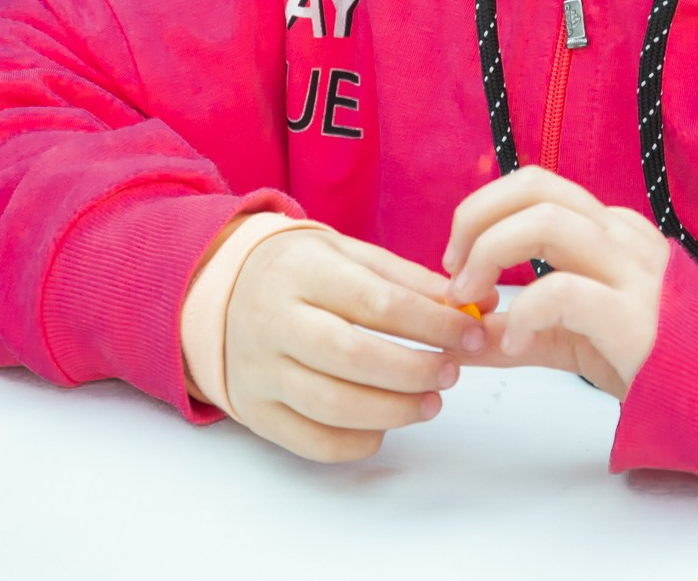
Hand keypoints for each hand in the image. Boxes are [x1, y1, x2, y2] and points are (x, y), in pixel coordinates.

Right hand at [205, 228, 483, 462]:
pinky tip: (386, 425)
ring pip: (333, 405)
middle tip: (451, 371)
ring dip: (394, 410)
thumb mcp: (348, 255)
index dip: (433, 323)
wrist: (221, 292)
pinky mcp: (255, 411)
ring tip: (430, 402)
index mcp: (301, 271)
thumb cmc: (301, 273)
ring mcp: (259, 371)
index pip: (377, 302)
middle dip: (415, 370)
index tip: (471, 332)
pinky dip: (358, 442)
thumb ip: (410, 280)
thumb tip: (476, 306)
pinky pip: (311, 441)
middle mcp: (273, 321)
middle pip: (353, 357)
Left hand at [442, 167, 667, 398]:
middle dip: (477, 219)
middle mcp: (622, 237)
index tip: (456, 262)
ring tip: (471, 301)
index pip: (535, 187)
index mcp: (609, 230)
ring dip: (490, 253)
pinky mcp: (633, 316)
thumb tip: (455, 335)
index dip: (483, 214)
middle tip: (454, 272)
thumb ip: (514, 329)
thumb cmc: (642, 357)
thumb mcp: (565, 337)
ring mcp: (632, 272)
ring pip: (547, 223)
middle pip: (536, 187)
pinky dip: (523, 313)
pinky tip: (514, 344)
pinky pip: (563, 291)